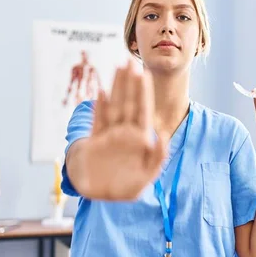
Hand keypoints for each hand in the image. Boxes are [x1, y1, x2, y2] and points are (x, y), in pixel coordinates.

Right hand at [79, 59, 168, 200]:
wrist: (98, 195)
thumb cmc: (124, 188)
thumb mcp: (147, 176)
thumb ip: (157, 158)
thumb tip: (160, 136)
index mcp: (140, 140)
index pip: (143, 111)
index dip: (143, 93)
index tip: (144, 74)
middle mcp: (125, 133)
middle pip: (128, 103)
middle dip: (130, 83)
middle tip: (130, 61)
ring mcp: (109, 135)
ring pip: (114, 106)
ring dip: (116, 87)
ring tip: (118, 68)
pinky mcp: (94, 141)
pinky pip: (98, 121)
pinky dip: (100, 108)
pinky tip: (101, 93)